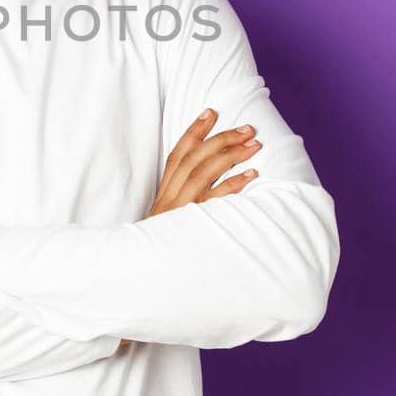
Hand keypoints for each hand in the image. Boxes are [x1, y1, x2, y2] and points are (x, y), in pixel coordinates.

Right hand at [118, 111, 263, 349]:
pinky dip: (235, 186)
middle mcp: (169, 199)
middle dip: (222, 138)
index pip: (176, 155)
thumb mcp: (165, 225)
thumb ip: (180, 206)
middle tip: (247, 128)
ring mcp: (180, 212)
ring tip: (254, 144)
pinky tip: (252, 177)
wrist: (141, 284)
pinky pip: (216, 202)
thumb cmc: (159, 254)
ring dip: (232, 155)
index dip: (193, 131)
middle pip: (195, 158)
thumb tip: (202, 190)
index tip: (211, 112)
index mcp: (162, 195)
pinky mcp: (192, 227)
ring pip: (205, 173)